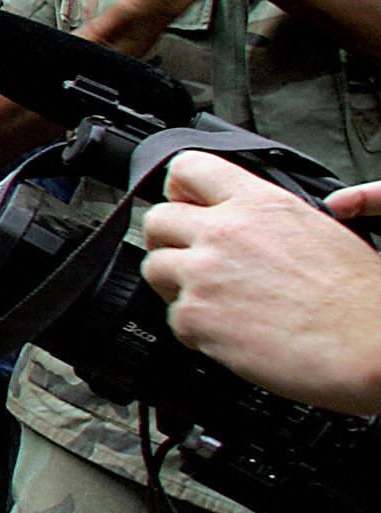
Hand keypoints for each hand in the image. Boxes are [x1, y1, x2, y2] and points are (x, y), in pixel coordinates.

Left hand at [140, 150, 380, 413]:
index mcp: (259, 203)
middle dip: (169, 241)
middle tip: (193, 261)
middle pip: (157, 220)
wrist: (369, 345)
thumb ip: (266, 218)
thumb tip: (240, 221)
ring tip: (215, 300)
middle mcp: (224, 231)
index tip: (186, 205)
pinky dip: (195, 328)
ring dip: (177, 284)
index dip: (180, 189)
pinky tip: (230, 331)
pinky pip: (172, 317)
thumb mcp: (319, 229)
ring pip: (154, 268)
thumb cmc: (360, 298)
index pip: (189, 168)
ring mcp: (204, 273)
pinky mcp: (196, 316)